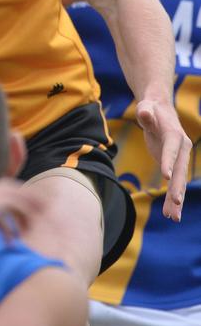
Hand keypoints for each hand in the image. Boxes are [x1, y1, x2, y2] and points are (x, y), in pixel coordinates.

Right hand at [0, 178, 43, 252]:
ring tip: (38, 220)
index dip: (13, 200)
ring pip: (12, 194)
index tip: (24, 212)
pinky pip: (10, 205)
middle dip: (26, 196)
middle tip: (41, 208)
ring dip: (27, 205)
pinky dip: (20, 216)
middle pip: (8, 186)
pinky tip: (20, 235)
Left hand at [135, 98, 191, 219]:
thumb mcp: (146, 107)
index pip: (171, 149)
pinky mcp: (173, 166)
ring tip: (173, 217)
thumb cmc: (150, 108)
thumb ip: (145, 112)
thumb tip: (144, 112)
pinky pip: (174, 184)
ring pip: (179, 181)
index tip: (166, 176)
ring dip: (175, 199)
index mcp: (174, 134)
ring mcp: (179, 158)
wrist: (159, 110)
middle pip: (180, 170)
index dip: (168, 161)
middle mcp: (181, 148)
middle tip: (176, 203)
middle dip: (177, 187)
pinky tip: (170, 213)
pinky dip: (171, 198)